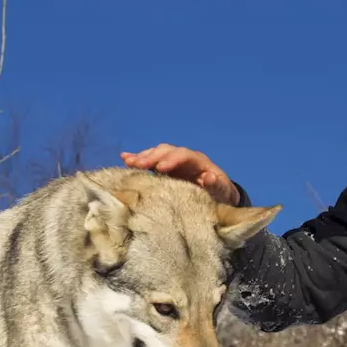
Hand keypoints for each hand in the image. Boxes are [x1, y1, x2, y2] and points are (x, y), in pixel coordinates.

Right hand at [120, 144, 239, 205]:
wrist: (218, 195)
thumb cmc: (220, 194)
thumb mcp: (221, 192)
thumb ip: (216, 185)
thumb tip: (209, 177)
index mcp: (199, 162)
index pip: (184, 155)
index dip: (172, 159)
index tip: (160, 167)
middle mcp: (185, 158)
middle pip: (168, 151)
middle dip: (153, 156)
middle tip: (138, 164)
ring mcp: (174, 162)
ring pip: (157, 153)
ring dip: (142, 156)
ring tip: (129, 162)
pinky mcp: (165, 168)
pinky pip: (151, 161)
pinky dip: (138, 158)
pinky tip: (124, 158)